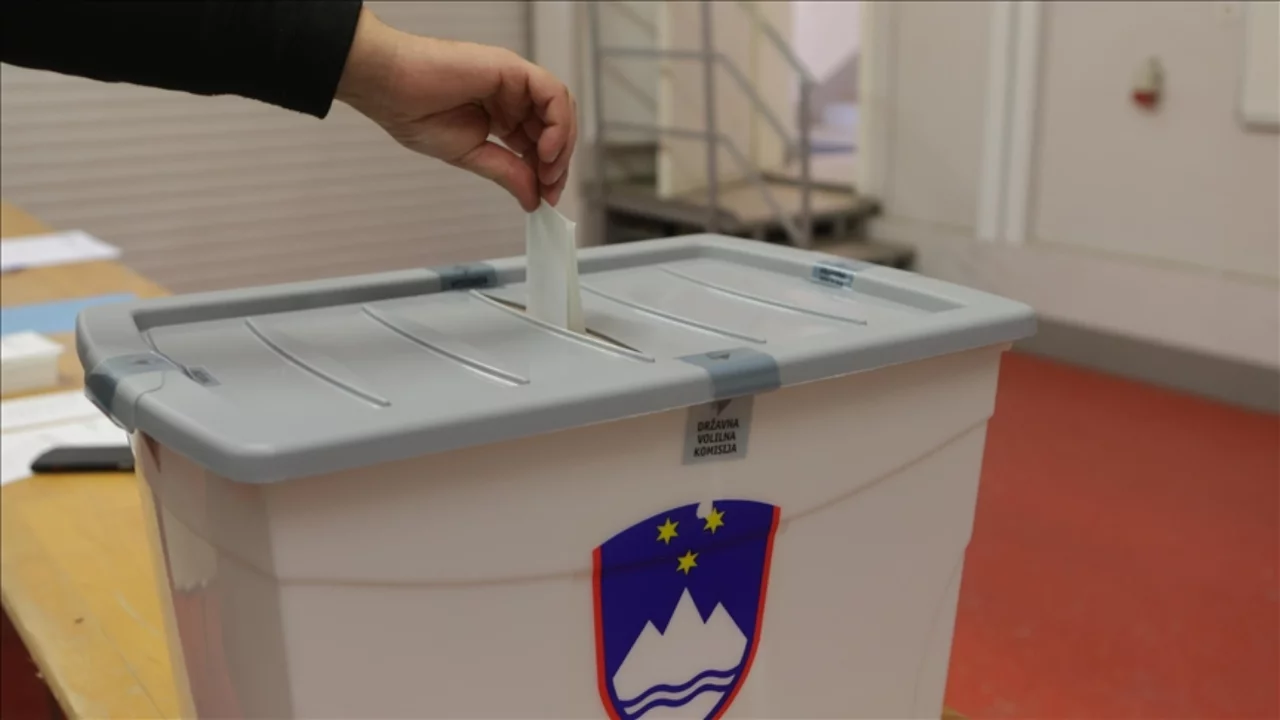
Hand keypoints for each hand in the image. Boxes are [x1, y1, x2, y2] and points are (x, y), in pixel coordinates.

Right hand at [335, 7, 576, 211]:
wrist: (390, 89)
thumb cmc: (416, 113)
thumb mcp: (471, 156)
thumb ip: (507, 174)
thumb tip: (534, 199)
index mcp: (502, 115)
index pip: (540, 143)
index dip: (547, 171)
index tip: (546, 198)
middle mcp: (512, 96)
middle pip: (555, 128)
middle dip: (558, 163)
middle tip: (550, 190)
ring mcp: (514, 81)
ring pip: (560, 110)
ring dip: (562, 145)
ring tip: (548, 172)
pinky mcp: (513, 68)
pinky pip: (552, 94)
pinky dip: (558, 123)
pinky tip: (546, 150)